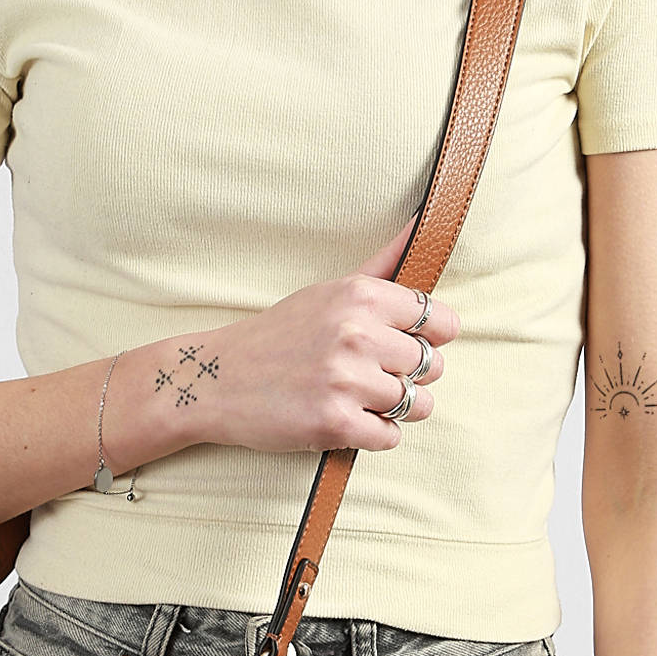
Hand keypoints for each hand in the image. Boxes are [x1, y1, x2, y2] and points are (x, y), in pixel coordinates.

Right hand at [209, 211, 460, 453]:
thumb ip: (384, 265)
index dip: (429, 339)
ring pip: (416, 405)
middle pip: (431, 366)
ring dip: (393, 408)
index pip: (440, 322)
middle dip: (409, 376)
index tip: (404, 345)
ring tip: (357, 398)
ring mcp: (346, 380)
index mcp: (361, 296)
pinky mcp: (334, 423)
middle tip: (370, 375)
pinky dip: (373, 434)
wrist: (216, 379)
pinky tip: (345, 418)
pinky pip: (389, 437)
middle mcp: (357, 334)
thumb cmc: (279, 335)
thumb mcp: (329, 290)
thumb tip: (425, 219)